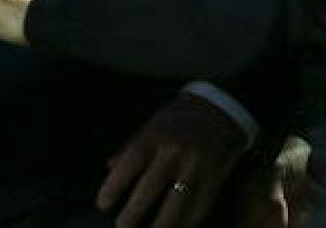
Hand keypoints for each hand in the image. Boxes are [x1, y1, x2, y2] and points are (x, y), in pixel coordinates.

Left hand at [97, 93, 248, 227]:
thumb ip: (132, 146)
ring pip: (177, 203)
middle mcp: (175, 150)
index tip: (102, 205)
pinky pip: (200, 207)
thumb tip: (109, 167)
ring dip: (162, 225)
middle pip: (151, 187)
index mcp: (156, 134)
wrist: (223, 108)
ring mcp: (197, 165)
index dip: (114, 186)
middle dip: (133, 212)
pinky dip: (188, 223)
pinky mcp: (216, 177)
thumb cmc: (181, 116)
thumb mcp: (153, 123)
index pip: (130, 163)